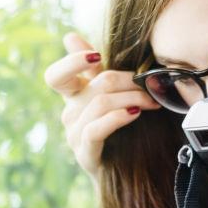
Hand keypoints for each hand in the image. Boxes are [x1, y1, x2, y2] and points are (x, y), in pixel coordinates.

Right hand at [43, 32, 160, 177]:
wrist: (119, 172)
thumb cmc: (116, 131)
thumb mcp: (106, 96)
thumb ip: (94, 70)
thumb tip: (69, 35)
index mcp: (72, 97)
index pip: (56, 76)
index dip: (71, 62)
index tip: (96, 57)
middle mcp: (69, 113)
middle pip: (96, 85)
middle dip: (129, 81)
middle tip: (150, 85)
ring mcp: (74, 134)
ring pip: (101, 104)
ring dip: (132, 99)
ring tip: (151, 102)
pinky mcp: (85, 152)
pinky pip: (96, 129)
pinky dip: (117, 118)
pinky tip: (134, 115)